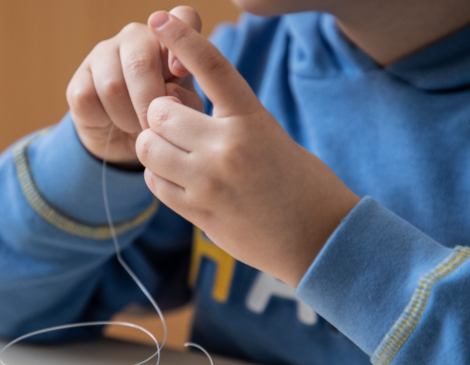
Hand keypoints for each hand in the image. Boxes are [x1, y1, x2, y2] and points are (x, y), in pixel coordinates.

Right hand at [65, 6, 205, 165]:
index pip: (183, 17)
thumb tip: (171, 94)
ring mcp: (104, 53)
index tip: (179, 71)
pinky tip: (111, 122)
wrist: (125, 140)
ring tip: (136, 127)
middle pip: (139, 63)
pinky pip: (87, 99)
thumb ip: (188, 103)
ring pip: (112, 85)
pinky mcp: (79, 77)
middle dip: (148, 104)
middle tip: (153, 128)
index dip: (182, 38)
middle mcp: (137, 37)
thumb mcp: (184, 113)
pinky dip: (103, 120)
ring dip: (127, 117)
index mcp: (171, 41)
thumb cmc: (164, 119)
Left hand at [137, 11, 360, 286]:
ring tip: (176, 154)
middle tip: (177, 127)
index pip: (211, 66)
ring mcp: (210, 182)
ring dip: (155, 147)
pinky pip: (154, 183)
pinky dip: (159, 177)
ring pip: (148, 147)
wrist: (321, 238)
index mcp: (252, 120)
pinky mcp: (199, 213)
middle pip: (160, 111)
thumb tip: (180, 112)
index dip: (181, 39)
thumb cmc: (302, 184)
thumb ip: (229, 122)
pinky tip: (180, 180)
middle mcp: (228, 147)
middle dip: (161, 116)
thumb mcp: (272, 137)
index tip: (159, 19)